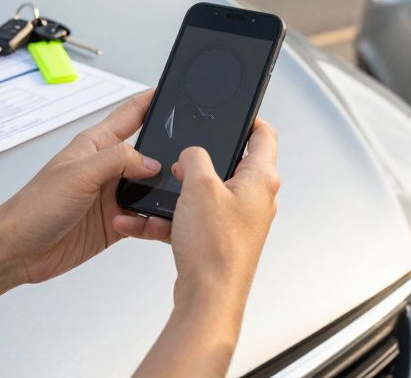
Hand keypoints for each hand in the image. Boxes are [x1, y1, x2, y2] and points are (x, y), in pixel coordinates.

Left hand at [0, 91, 168, 284]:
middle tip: (186, 157)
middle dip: (168, 152)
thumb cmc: (34, 207)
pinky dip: (151, 219)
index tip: (175, 90)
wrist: (18, 250)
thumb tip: (151, 162)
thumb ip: (118, 161)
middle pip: (149, 151)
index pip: (131, 113)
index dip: (152, 99)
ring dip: (160, 191)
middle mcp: (107, 167)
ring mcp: (112, 194)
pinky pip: (145, 215)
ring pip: (151, 186)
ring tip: (168, 195)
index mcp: (96, 145)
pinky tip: (145, 222)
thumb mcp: (79, 174)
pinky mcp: (116, 221)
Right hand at [114, 119, 279, 308]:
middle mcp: (255, 198)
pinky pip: (192, 219)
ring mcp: (238, 219)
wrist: (208, 298)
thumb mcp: (199, 185)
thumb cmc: (215, 249)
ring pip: (204, 193)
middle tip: (181, 156)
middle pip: (229, 163)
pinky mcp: (220, 238)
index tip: (231, 111)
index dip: (247, 118)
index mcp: (261, 179)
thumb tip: (191, 154)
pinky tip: (147, 222)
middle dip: (198, 159)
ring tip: (159, 195)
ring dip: (177, 193)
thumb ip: (195, 157)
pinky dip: (171, 218)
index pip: (263, 134)